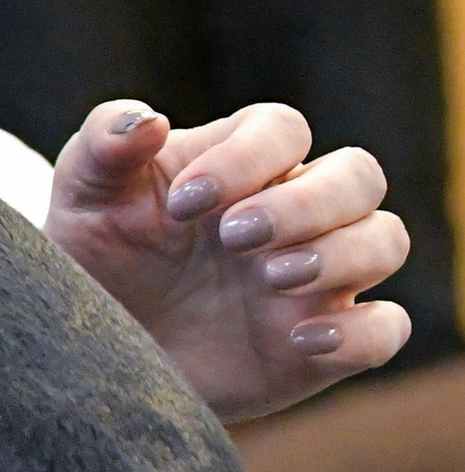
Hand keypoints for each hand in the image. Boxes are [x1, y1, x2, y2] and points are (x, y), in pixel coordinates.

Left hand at [45, 101, 410, 422]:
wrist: (97, 350)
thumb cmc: (98, 256)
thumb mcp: (84, 196)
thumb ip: (105, 145)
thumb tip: (149, 121)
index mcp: (242, 164)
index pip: (282, 129)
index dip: (246, 158)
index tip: (183, 205)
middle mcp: (294, 213)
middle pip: (358, 176)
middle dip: (305, 202)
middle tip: (234, 237)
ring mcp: (318, 278)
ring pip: (384, 239)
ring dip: (340, 253)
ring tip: (271, 278)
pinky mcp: (323, 346)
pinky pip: (387, 329)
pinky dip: (362, 333)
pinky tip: (301, 340)